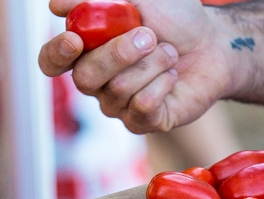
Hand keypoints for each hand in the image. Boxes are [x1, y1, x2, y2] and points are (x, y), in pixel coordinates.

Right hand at [39, 0, 232, 132]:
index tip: (74, 40)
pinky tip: (173, 76)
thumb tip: (55, 5)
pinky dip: (163, 84)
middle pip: (85, 79)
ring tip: (169, 53)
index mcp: (86, 50)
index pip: (51, 62)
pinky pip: (142, 107)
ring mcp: (118, 105)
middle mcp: (97, 81)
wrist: (212, 44)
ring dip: (152, 65)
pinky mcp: (142, 122)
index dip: (56, 54)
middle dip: (119, 54)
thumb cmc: (173, 19)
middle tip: (150, 36)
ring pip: (118, 91)